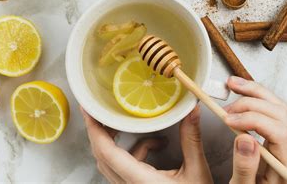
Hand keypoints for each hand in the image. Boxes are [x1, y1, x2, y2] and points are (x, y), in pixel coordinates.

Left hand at [80, 105, 213, 183]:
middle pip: (102, 155)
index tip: (89, 111)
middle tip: (103, 109)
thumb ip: (191, 140)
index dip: (94, 130)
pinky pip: (123, 168)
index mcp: (140, 182)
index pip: (107, 153)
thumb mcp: (197, 172)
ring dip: (118, 142)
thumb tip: (191, 110)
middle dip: (100, 130)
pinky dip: (135, 152)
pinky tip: (156, 145)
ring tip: (131, 124)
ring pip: (110, 162)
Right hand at [225, 76, 286, 183]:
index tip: (227, 120)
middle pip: (280, 112)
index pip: (278, 130)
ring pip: (277, 106)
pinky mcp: (275, 136)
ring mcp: (285, 142)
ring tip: (232, 85)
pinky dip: (255, 97)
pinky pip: (271, 110)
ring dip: (254, 92)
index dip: (252, 119)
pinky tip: (240, 93)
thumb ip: (245, 167)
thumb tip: (244, 138)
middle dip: (252, 102)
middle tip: (226, 109)